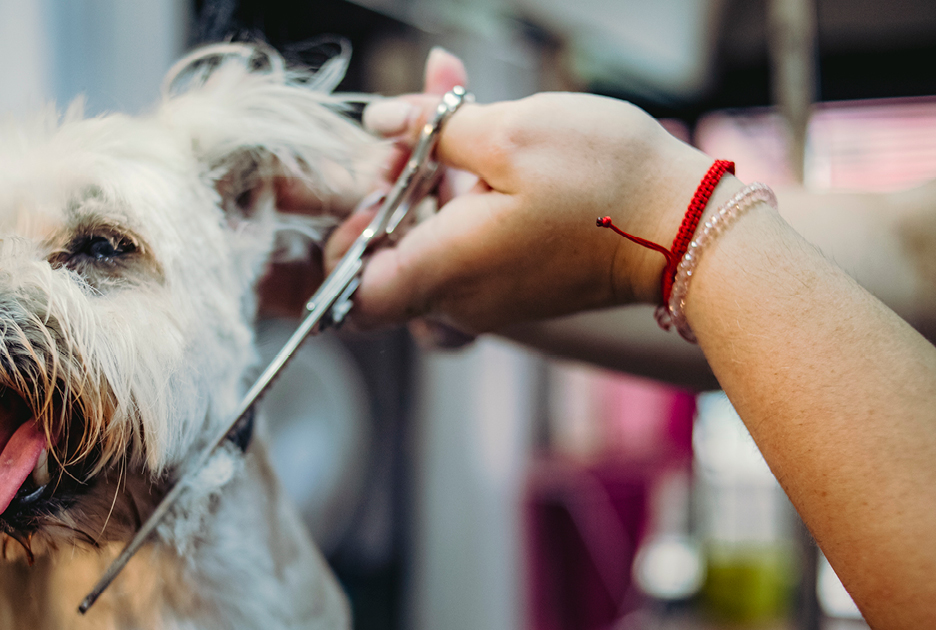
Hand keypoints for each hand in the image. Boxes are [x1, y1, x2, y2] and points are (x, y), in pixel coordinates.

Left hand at [326, 51, 718, 333]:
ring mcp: (485, 296)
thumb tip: (378, 121)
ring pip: (423, 242)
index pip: (351, 292)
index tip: (377, 183)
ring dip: (423, 180)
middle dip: (385, 190)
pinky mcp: (511, 282)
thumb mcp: (511, 132)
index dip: (344, 240)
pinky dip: (457, 193)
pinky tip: (474, 134)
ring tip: (445, 116)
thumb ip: (431, 126)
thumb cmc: (606, 180)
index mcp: (446, 268)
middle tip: (411, 137)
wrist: (688, 229)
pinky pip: (461, 242)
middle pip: (383, 258)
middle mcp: (457, 296)